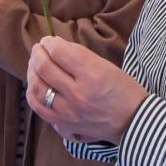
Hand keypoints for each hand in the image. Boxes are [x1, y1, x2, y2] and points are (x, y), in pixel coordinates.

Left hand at [27, 36, 147, 143]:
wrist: (133, 121)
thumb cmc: (124, 90)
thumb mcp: (106, 66)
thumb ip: (79, 55)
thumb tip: (56, 45)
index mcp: (92, 75)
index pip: (59, 52)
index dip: (49, 43)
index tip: (49, 41)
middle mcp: (77, 94)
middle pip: (45, 68)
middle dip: (38, 54)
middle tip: (39, 49)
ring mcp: (68, 112)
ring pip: (37, 88)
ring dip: (32, 72)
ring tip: (34, 65)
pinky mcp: (64, 124)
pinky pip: (39, 108)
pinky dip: (33, 93)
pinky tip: (35, 85)